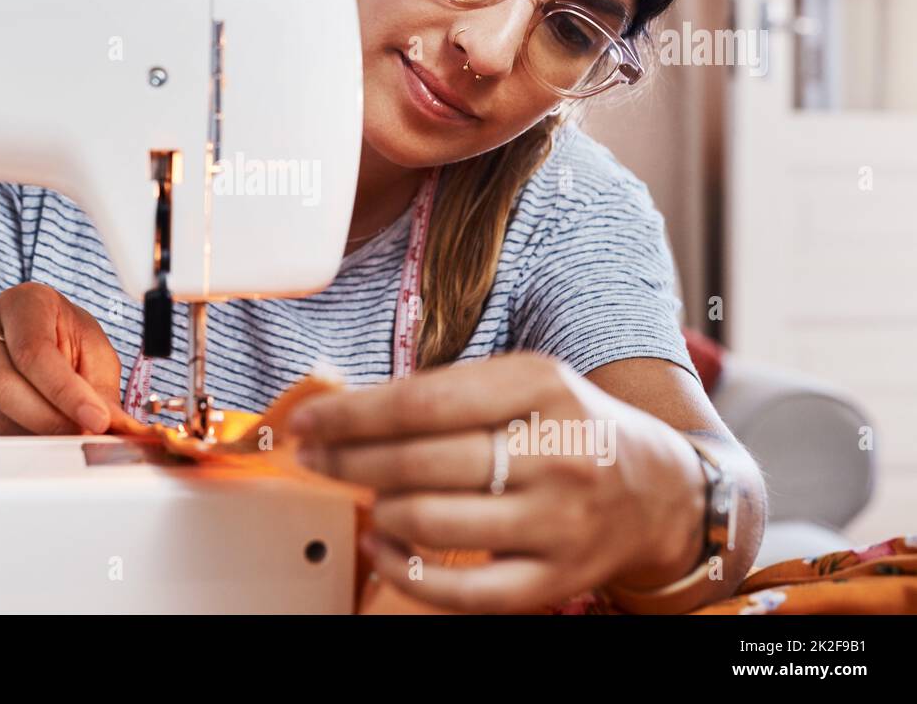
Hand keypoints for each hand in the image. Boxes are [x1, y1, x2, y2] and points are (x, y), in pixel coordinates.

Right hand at [0, 282, 123, 435]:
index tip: (96, 420)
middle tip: (82, 435)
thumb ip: (101, 390)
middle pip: (4, 386)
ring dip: (35, 434)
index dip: (66, 393)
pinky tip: (41, 435)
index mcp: (24, 303)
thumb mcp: (90, 351)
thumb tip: (119, 429)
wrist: (15, 342)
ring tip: (67, 435)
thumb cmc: (61, 339)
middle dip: (49, 420)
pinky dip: (18, 440)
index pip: (35, 352)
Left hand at [287, 352, 705, 612]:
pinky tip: (382, 545)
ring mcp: (558, 521)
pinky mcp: (557, 578)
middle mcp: (555, 452)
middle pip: (420, 462)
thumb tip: (349, 408)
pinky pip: (464, 590)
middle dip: (347, 460)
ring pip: (433, 523)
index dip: (351, 414)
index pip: (422, 402)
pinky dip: (406, 570)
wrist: (664, 492)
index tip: (308, 420)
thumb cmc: (574, 427)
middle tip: (314, 456)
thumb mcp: (526, 382)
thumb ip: (450, 392)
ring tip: (360, 494)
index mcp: (541, 387)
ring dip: (377, 509)